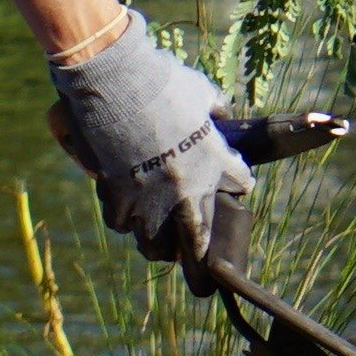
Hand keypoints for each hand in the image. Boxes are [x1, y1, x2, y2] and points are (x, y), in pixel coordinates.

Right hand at [47, 19, 249, 281]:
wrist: (115, 83)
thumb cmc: (160, 81)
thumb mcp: (200, 90)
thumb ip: (213, 107)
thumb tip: (220, 113)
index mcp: (214, 161)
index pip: (240, 183)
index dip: (238, 182)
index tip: (236, 184)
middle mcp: (186, 190)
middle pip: (199, 238)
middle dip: (201, 259)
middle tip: (202, 273)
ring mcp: (150, 200)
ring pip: (155, 243)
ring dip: (158, 244)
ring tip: (158, 246)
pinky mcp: (117, 198)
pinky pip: (121, 223)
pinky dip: (123, 218)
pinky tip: (123, 212)